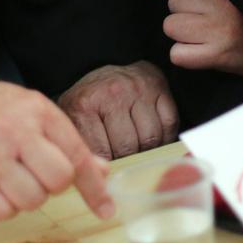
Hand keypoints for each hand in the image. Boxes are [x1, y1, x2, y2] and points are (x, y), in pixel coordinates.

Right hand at [0, 76, 113, 220]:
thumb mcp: (22, 108)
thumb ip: (60, 138)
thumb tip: (99, 167)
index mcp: (35, 109)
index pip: (76, 153)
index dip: (94, 186)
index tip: (105, 209)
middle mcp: (17, 131)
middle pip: (58, 180)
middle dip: (51, 186)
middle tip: (33, 175)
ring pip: (32, 200)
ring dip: (24, 198)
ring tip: (7, 178)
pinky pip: (2, 212)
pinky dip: (1, 207)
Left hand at [57, 61, 178, 158]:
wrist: (109, 66)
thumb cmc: (91, 101)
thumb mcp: (73, 121)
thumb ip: (81, 146)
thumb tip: (96, 176)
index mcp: (85, 104)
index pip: (102, 152)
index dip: (107, 166)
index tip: (108, 169)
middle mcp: (112, 94)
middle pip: (128, 147)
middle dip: (127, 158)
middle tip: (124, 157)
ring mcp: (138, 89)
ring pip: (151, 138)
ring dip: (147, 148)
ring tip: (138, 146)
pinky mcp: (159, 87)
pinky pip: (169, 124)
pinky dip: (164, 135)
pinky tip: (153, 136)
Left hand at [155, 0, 242, 78]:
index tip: (212, 5)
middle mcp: (221, 2)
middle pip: (173, 5)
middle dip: (185, 13)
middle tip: (211, 22)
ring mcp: (220, 29)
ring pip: (171, 27)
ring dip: (184, 34)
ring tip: (208, 35)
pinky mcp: (220, 54)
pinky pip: (178, 54)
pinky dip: (186, 56)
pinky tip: (205, 52)